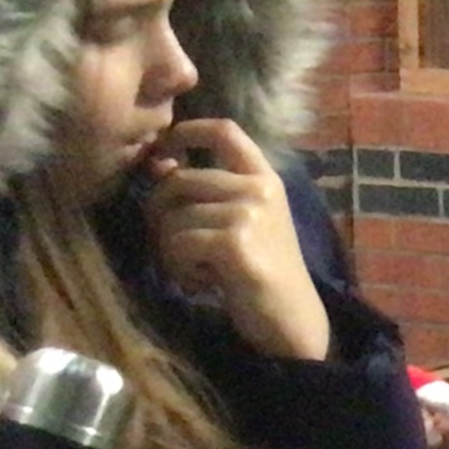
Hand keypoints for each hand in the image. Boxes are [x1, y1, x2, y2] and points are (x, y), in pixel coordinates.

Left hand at [145, 119, 329, 362]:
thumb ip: (208, 191)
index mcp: (264, 178)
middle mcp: (259, 189)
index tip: (163, 153)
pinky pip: (177, 243)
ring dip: (171, 250)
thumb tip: (157, 164)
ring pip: (172, 217)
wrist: (292, 318)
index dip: (185, 132)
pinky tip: (203, 282)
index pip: (224, 130)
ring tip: (197, 269)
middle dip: (160, 213)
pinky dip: (180, 269)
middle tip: (173, 245)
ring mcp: (249, 214)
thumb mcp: (242, 221)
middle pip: (179, 180)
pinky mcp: (235, 243)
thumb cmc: (262, 271)